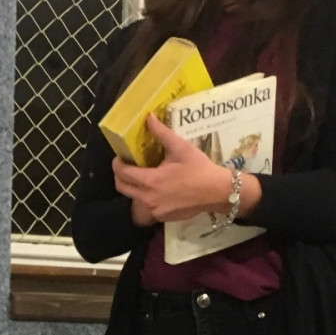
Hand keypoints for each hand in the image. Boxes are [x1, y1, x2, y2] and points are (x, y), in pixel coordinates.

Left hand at [112, 115, 257, 222]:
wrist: (217, 191)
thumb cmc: (199, 168)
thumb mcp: (180, 148)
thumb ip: (161, 133)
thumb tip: (148, 117)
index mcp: (150, 180)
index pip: (122, 172)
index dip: (117, 163)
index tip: (120, 156)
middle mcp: (148, 198)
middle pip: (122, 187)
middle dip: (120, 175)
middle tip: (127, 165)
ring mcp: (155, 210)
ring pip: (133, 197)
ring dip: (133, 186)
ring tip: (143, 175)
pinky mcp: (162, 217)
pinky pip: (147, 206)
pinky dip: (147, 196)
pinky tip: (158, 188)